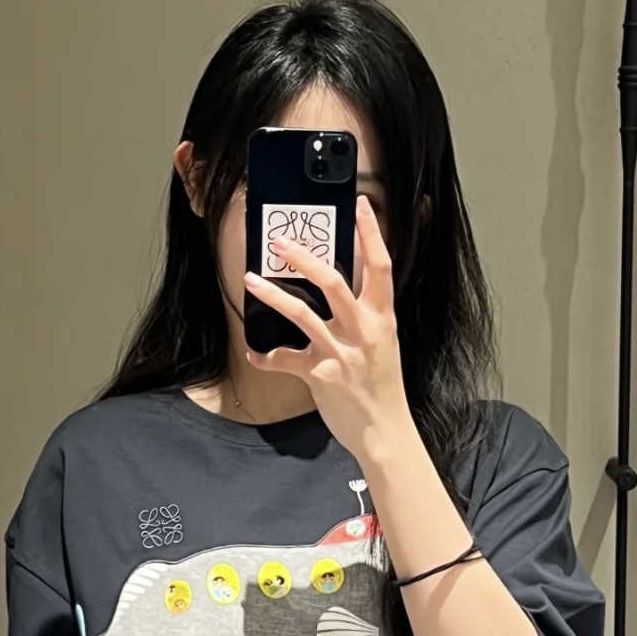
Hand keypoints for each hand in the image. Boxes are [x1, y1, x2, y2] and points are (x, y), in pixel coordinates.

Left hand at [244, 195, 410, 458]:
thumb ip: (367, 314)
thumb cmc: (382, 387)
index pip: (381, 266)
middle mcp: (364, 330)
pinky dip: (266, 356)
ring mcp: (342, 352)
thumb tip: (347, 287)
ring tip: (251, 280)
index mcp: (382, 317)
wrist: (385, 430)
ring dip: (273, 295)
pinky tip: (254, 352)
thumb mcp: (383, 343)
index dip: (371, 233)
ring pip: (303, 313)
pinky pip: (286, 359)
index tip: (360, 205)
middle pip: (334, 281)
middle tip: (280, 242)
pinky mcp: (322, 375)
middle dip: (304, 259)